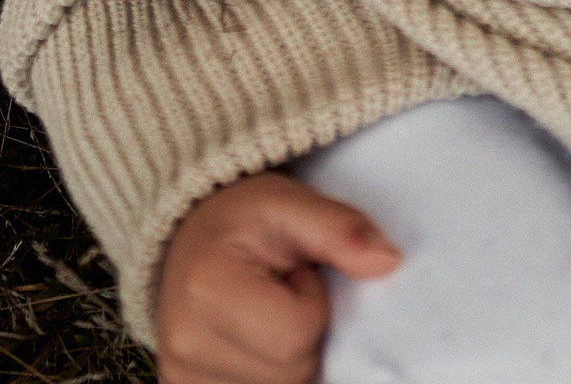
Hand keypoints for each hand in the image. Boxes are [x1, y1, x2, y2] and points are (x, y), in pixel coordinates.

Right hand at [157, 173, 399, 383]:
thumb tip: (389, 262)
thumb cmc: (242, 219)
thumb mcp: (290, 204)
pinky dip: (269, 374)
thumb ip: (340, 229)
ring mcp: (181, 378)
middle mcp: (183, 344)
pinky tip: (254, 343)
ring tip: (265, 316)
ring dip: (287, 360)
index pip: (295, 335)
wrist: (187, 238)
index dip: (312, 302)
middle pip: (290, 374)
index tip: (295, 272)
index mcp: (205, 289)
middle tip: (281, 293)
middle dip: (304, 335)